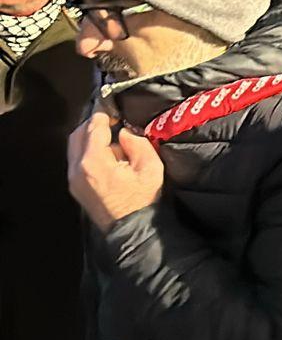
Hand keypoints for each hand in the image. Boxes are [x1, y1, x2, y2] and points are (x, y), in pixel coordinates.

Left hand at [67, 111, 163, 230]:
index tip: (114, 109)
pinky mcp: (76, 187)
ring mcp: (74, 180)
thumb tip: (125, 132)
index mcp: (94, 162)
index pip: (93, 128)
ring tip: (112, 140)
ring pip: (75, 148)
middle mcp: (77, 169)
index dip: (104, 114)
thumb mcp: (150, 167)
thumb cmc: (143, 200)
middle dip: (93, 124)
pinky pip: (77, 161)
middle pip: (77, 135)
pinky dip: (88, 152)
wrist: (133, 230)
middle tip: (111, 120)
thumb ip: (137, 143)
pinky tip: (109, 157)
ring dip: (90, 138)